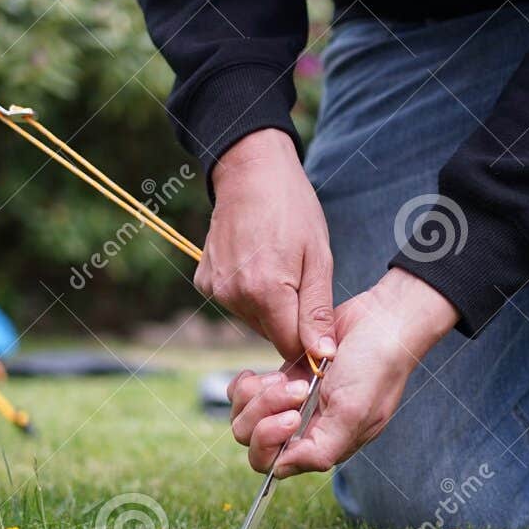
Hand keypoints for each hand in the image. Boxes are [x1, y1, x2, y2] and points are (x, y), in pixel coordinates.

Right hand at [195, 131, 335, 363]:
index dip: (308, 338)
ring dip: (267, 305)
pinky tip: (254, 261)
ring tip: (276, 265)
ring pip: (252, 319)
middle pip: (270, 334)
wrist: (251, 172)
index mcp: (267, 292)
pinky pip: (234, 302)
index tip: (317, 318)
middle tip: (298, 279)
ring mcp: (216, 289)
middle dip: (288, 318)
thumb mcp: (319, 258)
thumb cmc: (293, 210)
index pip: (290, 346)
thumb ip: (318, 311)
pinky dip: (246, 291)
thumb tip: (324, 355)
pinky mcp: (205, 281)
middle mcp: (235, 296)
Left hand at [228, 269, 456, 476]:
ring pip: (244, 416)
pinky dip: (248, 385)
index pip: (273, 463)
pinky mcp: (281, 380)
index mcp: (322, 446)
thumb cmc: (375, 367)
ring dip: (259, 396)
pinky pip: (244, 394)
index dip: (272, 440)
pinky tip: (269, 374)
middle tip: (297, 389)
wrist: (382, 321)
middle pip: (251, 440)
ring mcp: (290, 404)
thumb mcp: (353, 414)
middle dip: (264, 414)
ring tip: (288, 378)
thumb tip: (280, 469)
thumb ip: (320, 450)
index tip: (294, 414)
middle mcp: (303, 429)